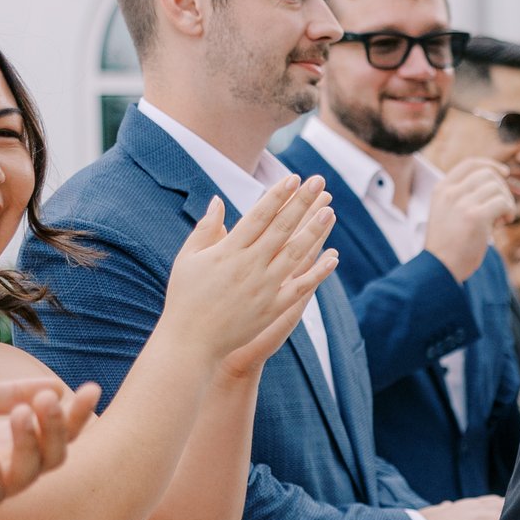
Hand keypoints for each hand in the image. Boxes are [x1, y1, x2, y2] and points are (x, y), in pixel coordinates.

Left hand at [0, 376, 96, 519]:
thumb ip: (6, 393)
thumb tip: (57, 385)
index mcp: (8, 440)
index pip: (56, 431)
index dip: (77, 414)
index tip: (92, 389)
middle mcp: (4, 466)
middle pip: (54, 457)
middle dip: (59, 430)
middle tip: (48, 402)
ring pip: (28, 475)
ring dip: (30, 445)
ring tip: (19, 414)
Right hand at [162, 179, 340, 368]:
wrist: (191, 341)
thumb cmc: (186, 297)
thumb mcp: (189, 258)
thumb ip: (206, 228)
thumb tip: (218, 199)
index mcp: (228, 251)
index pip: (258, 216)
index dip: (277, 196)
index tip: (293, 178)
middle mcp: (249, 266)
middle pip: (282, 229)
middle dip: (302, 203)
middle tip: (320, 182)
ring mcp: (264, 287)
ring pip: (296, 254)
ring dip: (315, 232)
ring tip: (330, 211)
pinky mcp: (274, 309)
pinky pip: (301, 287)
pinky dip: (318, 272)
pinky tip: (333, 257)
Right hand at [427, 159, 517, 280]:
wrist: (439, 268)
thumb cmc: (449, 245)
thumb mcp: (448, 213)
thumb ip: (463, 198)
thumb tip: (497, 187)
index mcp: (441, 189)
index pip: (470, 164)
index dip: (491, 165)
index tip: (504, 173)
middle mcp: (450, 192)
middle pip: (488, 174)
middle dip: (502, 189)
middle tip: (501, 209)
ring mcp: (461, 203)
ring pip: (497, 187)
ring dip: (507, 201)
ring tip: (502, 218)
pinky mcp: (474, 216)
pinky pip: (503, 202)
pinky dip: (509, 210)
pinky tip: (504, 222)